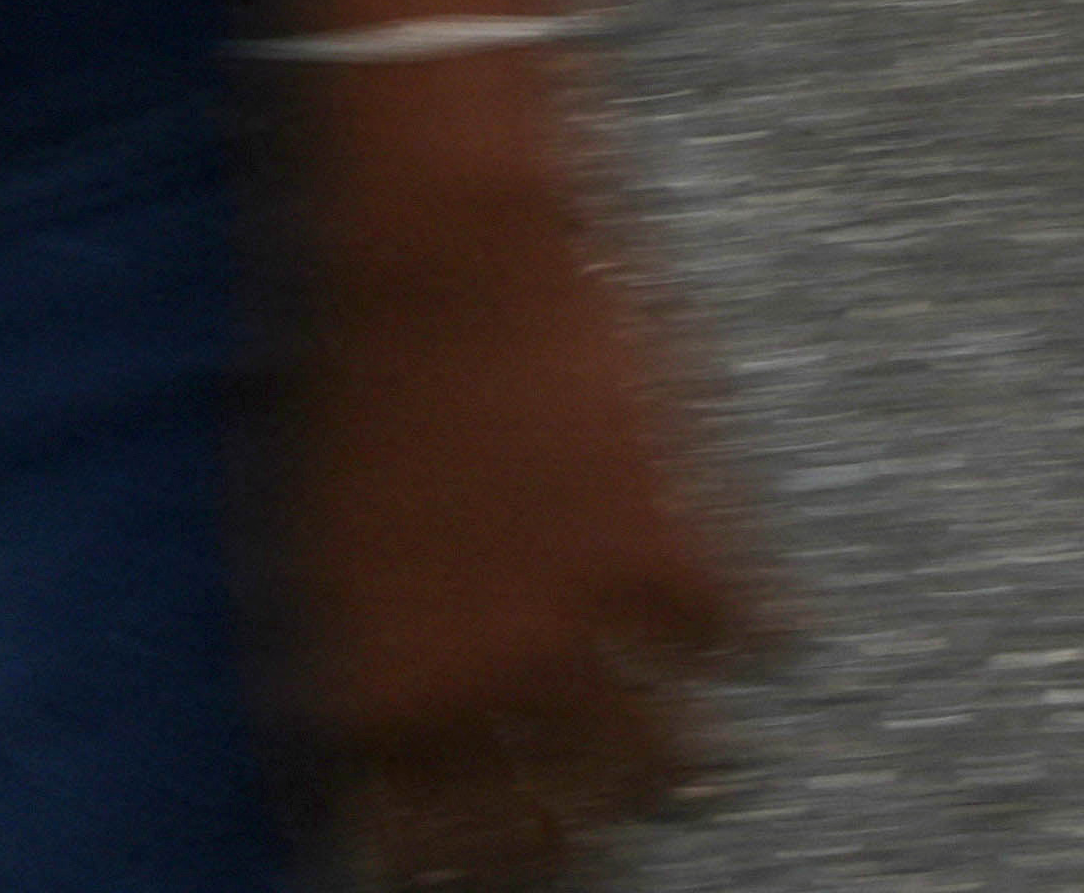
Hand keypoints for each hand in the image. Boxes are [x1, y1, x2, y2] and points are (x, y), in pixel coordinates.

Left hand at [278, 88, 753, 885]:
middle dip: (564, 853)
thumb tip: (369, 763)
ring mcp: (591, 626)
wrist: (438, 252)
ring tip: (702, 778)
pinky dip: (762, 645)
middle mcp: (484, 692)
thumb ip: (352, 677)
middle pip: (548, 837)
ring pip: (661, 766)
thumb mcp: (309, 562)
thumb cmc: (344, 382)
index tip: (460, 874)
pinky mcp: (680, 550)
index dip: (443, 872)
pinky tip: (774, 643)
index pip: (412, 854)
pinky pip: (744, 640)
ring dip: (679, 778)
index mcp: (375, 700)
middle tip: (587, 849)